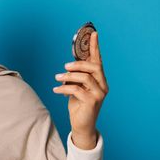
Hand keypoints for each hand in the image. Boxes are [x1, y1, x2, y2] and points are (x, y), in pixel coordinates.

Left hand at [53, 32, 108, 147]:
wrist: (81, 125)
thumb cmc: (79, 105)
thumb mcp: (76, 88)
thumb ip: (76, 77)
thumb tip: (68, 66)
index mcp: (100, 80)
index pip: (98, 60)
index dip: (95, 47)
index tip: (93, 33)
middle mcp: (103, 85)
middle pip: (93, 67)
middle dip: (78, 64)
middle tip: (64, 66)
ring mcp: (99, 94)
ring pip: (84, 78)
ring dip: (68, 76)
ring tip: (57, 78)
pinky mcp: (92, 102)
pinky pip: (77, 90)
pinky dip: (64, 88)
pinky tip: (56, 90)